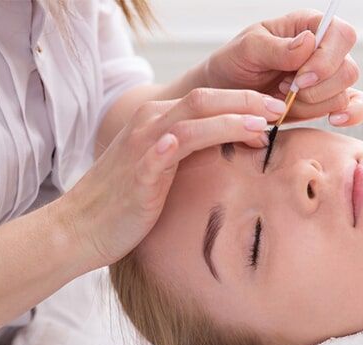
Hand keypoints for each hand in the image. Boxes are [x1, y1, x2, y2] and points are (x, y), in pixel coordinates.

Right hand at [53, 88, 285, 269]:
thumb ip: (191, 151)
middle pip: (204, 99)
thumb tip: (234, 148)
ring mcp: (142, 147)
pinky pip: (159, 152)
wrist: (83, 227)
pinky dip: (177, 143)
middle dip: (246, 101)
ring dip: (229, 120)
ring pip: (191, 120)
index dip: (244, 99)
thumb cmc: (127, 200)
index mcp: (158, 120)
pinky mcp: (137, 173)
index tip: (276, 109)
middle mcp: (149, 124)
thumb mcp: (162, 167)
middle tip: (280, 110)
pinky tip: (195, 141)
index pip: (207, 98)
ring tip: (261, 127)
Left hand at [203, 9, 362, 127]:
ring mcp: (329, 78)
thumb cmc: (235, 64)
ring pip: (344, 94)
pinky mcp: (328, 101)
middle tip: (285, 90)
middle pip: (348, 69)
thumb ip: (277, 47)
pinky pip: (355, 106)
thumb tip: (309, 42)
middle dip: (316, 89)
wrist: (227, 96)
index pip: (341, 34)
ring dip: (313, 105)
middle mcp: (324, 50)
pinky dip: (350, 115)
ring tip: (285, 101)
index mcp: (309, 26)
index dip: (325, 60)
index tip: (299, 78)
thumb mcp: (248, 49)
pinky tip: (333, 119)